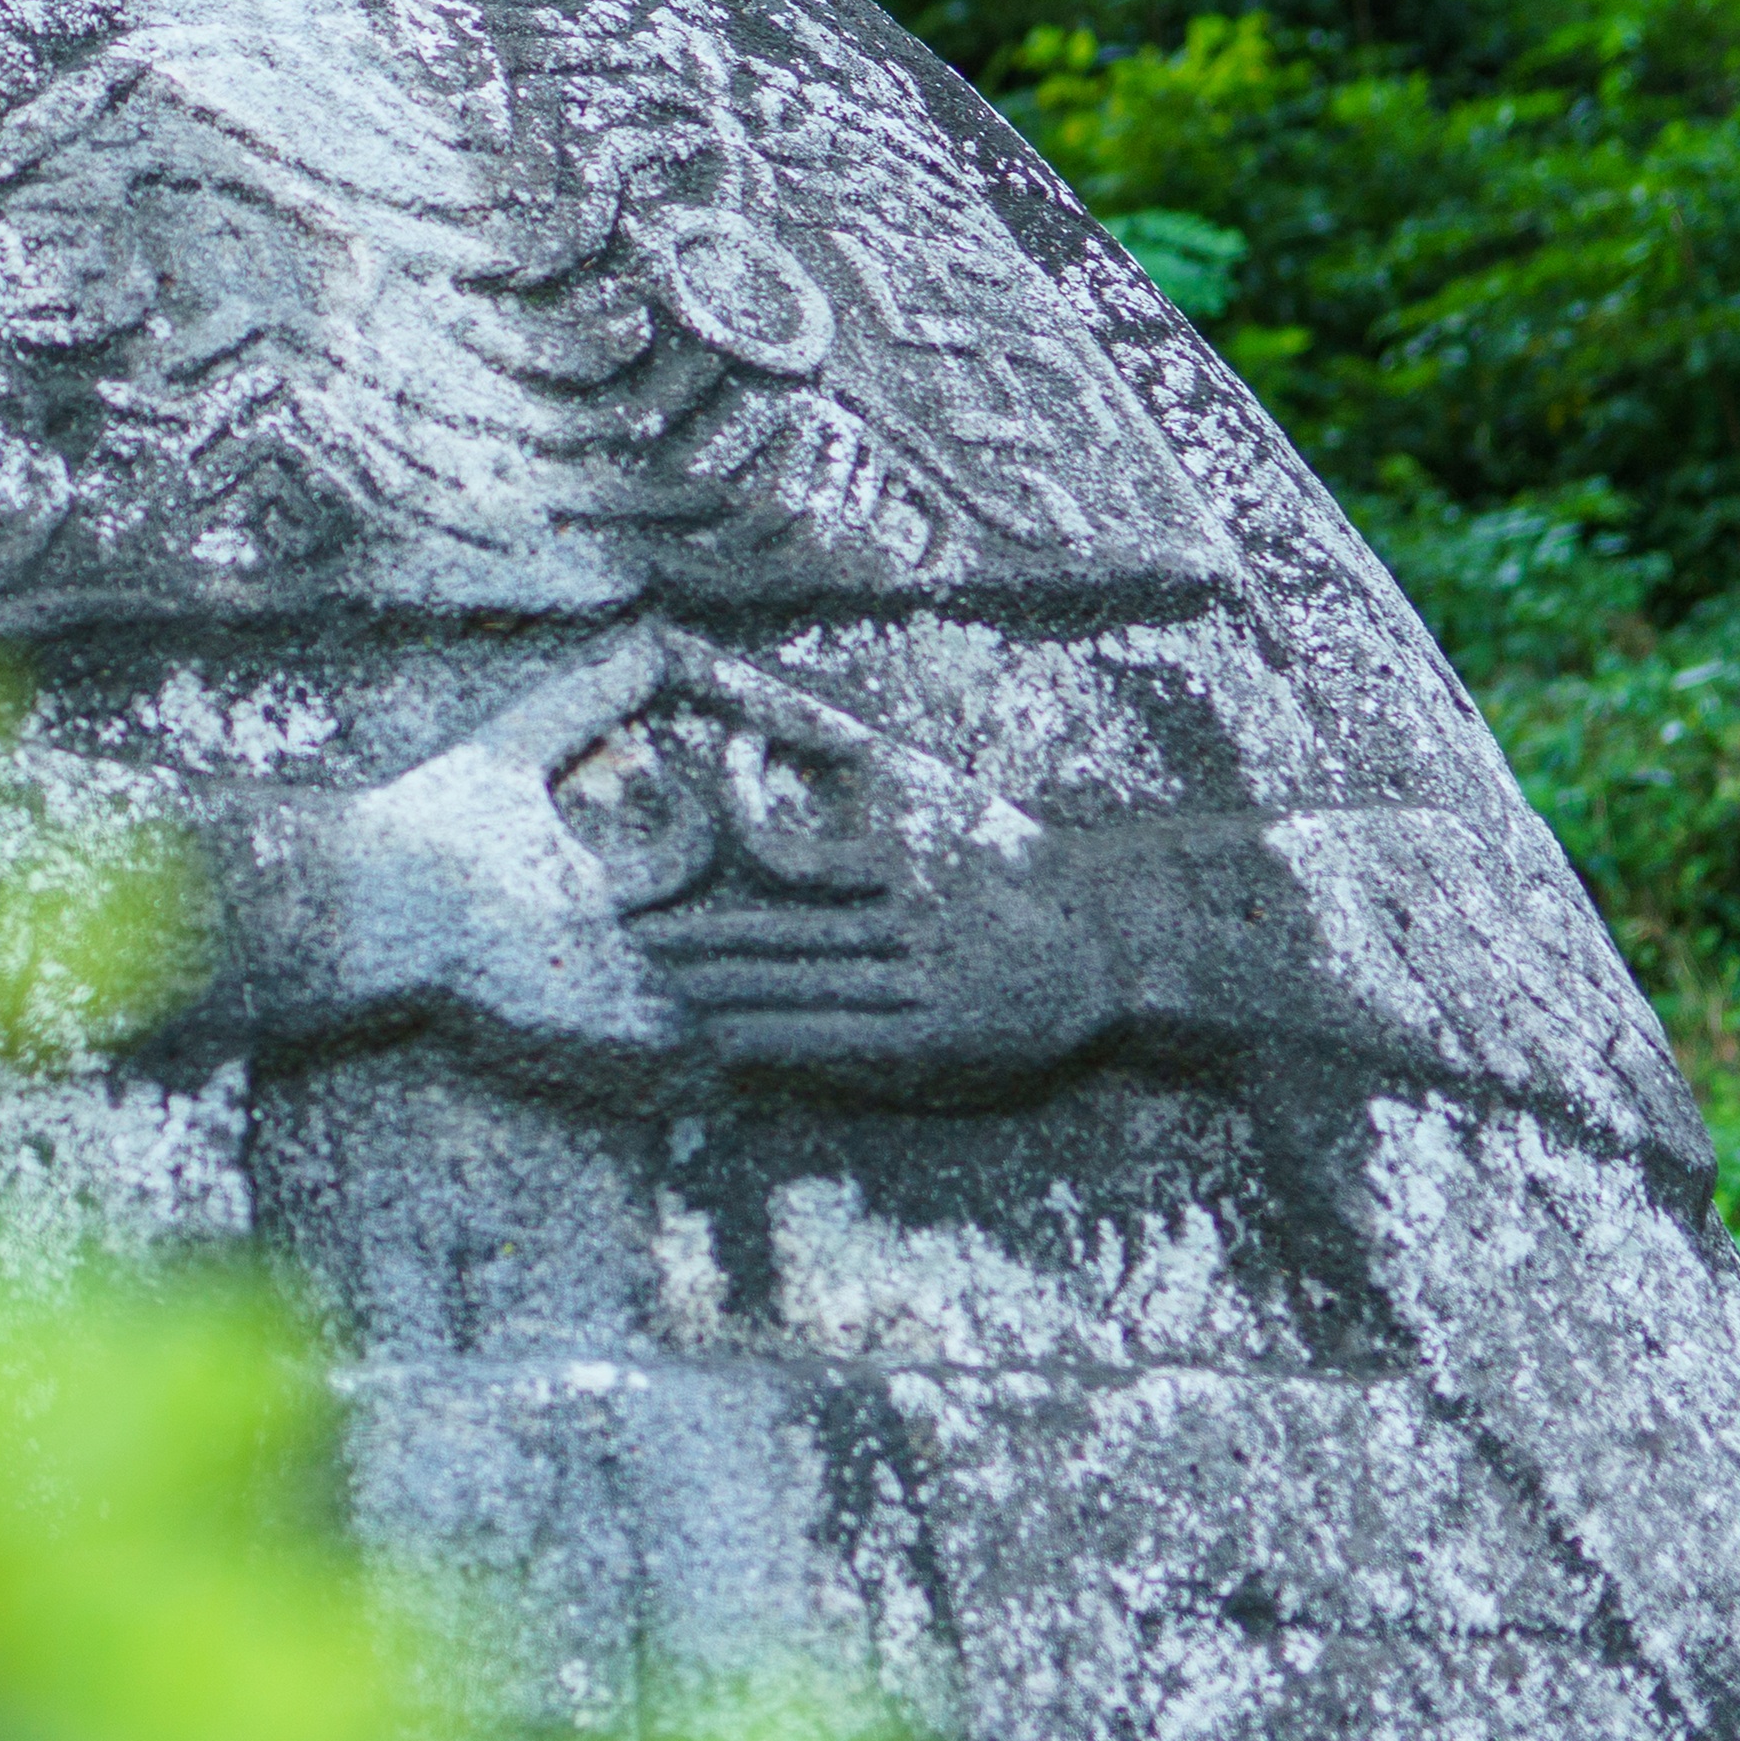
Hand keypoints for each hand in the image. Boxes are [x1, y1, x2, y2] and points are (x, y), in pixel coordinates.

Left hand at [615, 737, 1126, 1107]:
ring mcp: (930, 984)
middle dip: (701, 942)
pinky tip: (728, 1041)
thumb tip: (738, 698)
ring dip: (728, 994)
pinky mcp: (944, 1039)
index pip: (791, 858)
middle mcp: (913, 921)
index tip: (671, 875)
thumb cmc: (1004, 853)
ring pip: (808, 989)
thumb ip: (833, 740)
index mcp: (908, 857)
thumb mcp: (923, 783)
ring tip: (661, 990)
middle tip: (626, 940)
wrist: (1113, 937)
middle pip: (784, 935)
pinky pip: (846, 1039)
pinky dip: (783, 1041)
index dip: (729, 864)